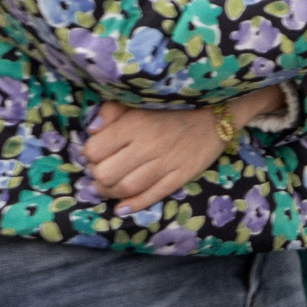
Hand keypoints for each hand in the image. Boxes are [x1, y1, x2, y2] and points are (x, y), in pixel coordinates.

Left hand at [85, 84, 278, 213]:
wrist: (217, 112)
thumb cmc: (173, 105)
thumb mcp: (140, 100)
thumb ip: (112, 111)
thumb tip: (91, 130)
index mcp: (135, 123)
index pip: (95, 150)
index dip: (90, 154)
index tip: (95, 152)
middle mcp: (148, 145)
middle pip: (106, 173)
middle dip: (97, 175)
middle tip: (101, 170)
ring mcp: (166, 163)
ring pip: (125, 188)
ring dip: (109, 192)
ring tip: (108, 187)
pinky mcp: (180, 176)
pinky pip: (152, 196)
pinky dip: (133, 205)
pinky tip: (122, 207)